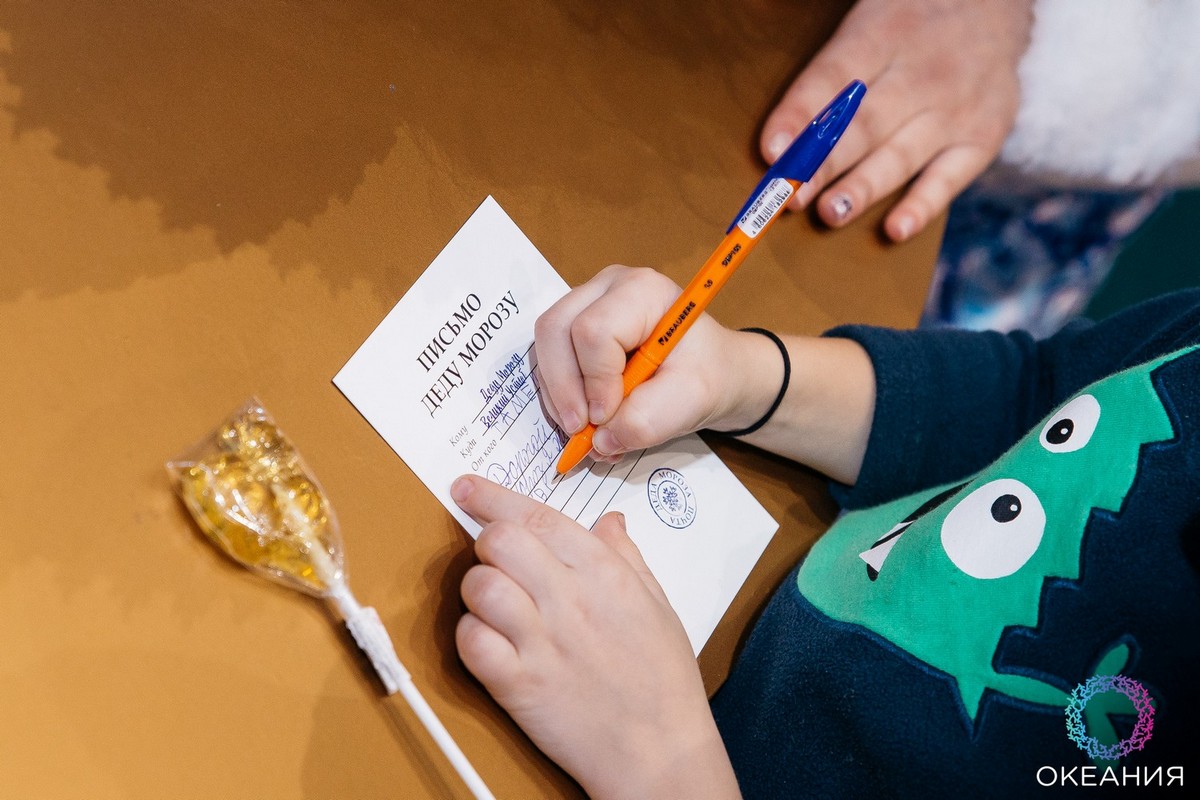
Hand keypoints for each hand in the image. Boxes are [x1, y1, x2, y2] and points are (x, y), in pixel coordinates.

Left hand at [452, 475, 739, 799]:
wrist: (660, 752)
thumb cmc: (663, 682)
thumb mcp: (658, 605)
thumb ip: (627, 557)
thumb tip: (610, 522)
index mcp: (606, 573)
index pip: (538, 515)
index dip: (493, 496)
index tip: (467, 488)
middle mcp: (571, 599)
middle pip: (500, 540)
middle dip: (487, 542)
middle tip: (494, 560)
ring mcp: (542, 642)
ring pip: (479, 585)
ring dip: (477, 590)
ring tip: (495, 607)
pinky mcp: (519, 685)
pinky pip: (471, 640)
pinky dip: (470, 636)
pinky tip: (490, 644)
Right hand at [533, 265, 784, 458]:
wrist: (709, 371)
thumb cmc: (705, 376)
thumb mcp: (690, 402)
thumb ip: (645, 421)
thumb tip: (599, 441)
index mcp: (642, 291)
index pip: (594, 331)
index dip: (595, 380)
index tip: (609, 417)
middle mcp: (606, 287)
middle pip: (555, 330)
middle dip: (564, 388)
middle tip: (582, 431)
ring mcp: (585, 303)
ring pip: (544, 346)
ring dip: (559, 396)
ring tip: (588, 429)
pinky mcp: (573, 327)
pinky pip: (547, 360)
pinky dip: (560, 395)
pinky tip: (585, 417)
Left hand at [761, 0, 1032, 240]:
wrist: (993, 10)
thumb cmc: (908, 28)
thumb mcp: (868, 25)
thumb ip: (829, 72)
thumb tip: (781, 136)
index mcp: (884, 35)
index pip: (834, 76)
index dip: (801, 115)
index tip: (772, 151)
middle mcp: (922, 73)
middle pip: (865, 124)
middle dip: (823, 164)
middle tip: (790, 195)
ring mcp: (954, 110)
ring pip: (900, 156)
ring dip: (862, 188)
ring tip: (829, 213)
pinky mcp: (981, 140)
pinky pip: (948, 180)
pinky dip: (922, 206)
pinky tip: (895, 230)